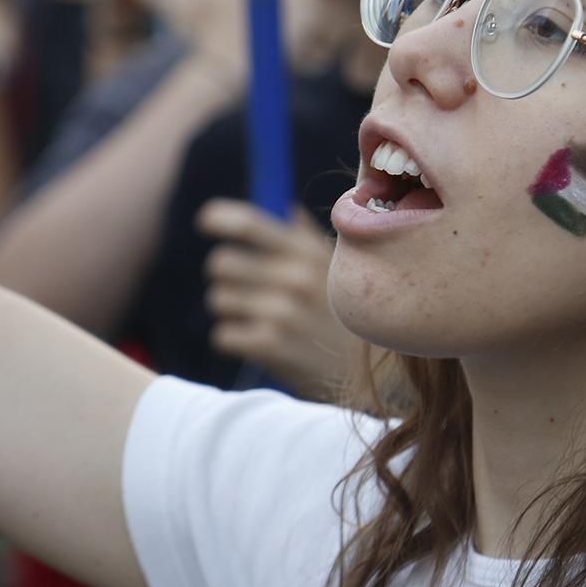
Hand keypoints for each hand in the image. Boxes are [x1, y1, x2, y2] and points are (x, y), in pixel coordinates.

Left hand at [198, 200, 354, 399]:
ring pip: (218, 300)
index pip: (250, 223)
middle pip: (221, 262)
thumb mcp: (341, 272)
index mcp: (308, 252)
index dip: (219, 217)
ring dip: (231, 311)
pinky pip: (223, 335)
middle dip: (227, 277)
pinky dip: (235, 341)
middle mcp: (295, 276)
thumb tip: (289, 210)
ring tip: (259, 321)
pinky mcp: (273, 347)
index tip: (205, 222)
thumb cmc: (355, 318)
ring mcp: (283, 312)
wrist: (380, 377)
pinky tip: (261, 345)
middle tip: (245, 291)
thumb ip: (310, 240)